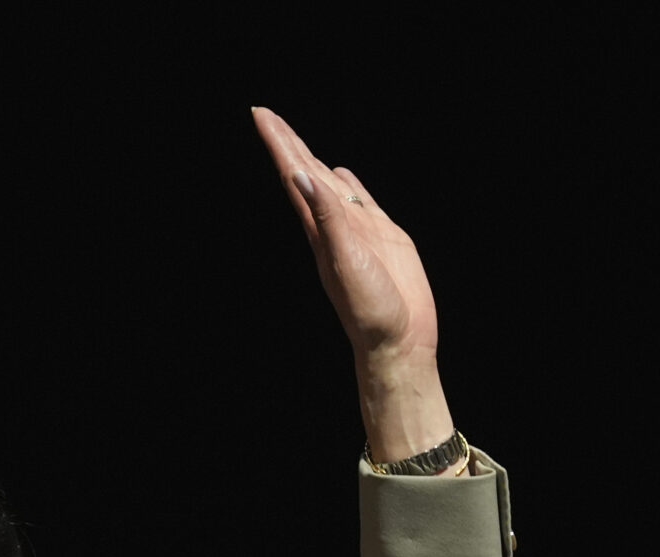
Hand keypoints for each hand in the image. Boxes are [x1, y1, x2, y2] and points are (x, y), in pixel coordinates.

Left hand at [251, 107, 454, 464]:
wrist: (398, 339)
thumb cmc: (370, 308)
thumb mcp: (344, 260)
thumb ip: (328, 218)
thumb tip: (302, 176)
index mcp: (319, 229)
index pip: (293, 176)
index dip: (278, 144)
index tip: (260, 115)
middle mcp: (333, 226)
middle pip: (305, 173)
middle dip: (287, 143)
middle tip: (266, 114)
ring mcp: (357, 230)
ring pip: (330, 184)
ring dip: (311, 160)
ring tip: (295, 139)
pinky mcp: (383, 236)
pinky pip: (360, 200)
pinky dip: (348, 184)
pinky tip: (340, 173)